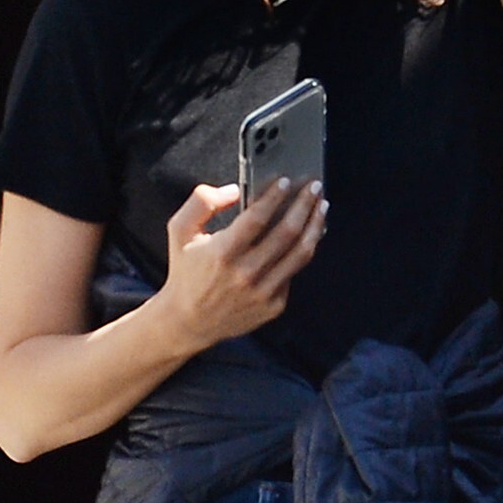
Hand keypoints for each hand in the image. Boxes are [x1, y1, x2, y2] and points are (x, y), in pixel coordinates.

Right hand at [156, 175, 326, 352]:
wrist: (189, 321)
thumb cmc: (186, 273)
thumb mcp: (180, 231)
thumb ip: (202, 202)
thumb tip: (234, 191)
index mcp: (223, 252)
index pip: (258, 217)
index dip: (275, 195)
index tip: (286, 181)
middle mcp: (246, 273)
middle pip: (287, 232)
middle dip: (304, 204)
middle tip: (314, 187)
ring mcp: (263, 292)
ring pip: (300, 253)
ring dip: (315, 225)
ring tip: (321, 207)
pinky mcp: (273, 305)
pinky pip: (294, 273)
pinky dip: (302, 252)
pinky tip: (308, 235)